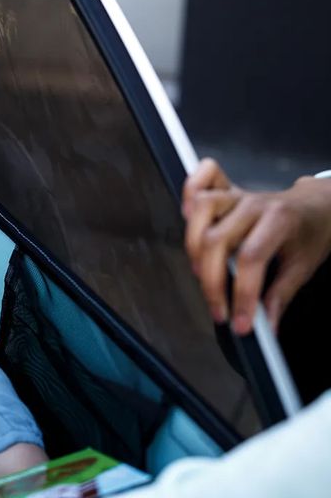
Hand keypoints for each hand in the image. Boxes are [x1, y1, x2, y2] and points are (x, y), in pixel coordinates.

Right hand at [183, 158, 330, 334]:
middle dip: (211, 282)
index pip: (250, 258)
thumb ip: (281, 295)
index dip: (241, 294)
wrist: (317, 206)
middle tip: (218, 309)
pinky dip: (188, 193)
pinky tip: (187, 217)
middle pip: (216, 239)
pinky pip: (201, 179)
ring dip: (193, 246)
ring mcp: (237, 194)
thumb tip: (266, 325)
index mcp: (280, 221)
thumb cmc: (310, 233)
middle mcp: (254, 204)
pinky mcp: (226, 190)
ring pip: (200, 211)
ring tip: (200, 272)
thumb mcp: (304, 267)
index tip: (240, 322)